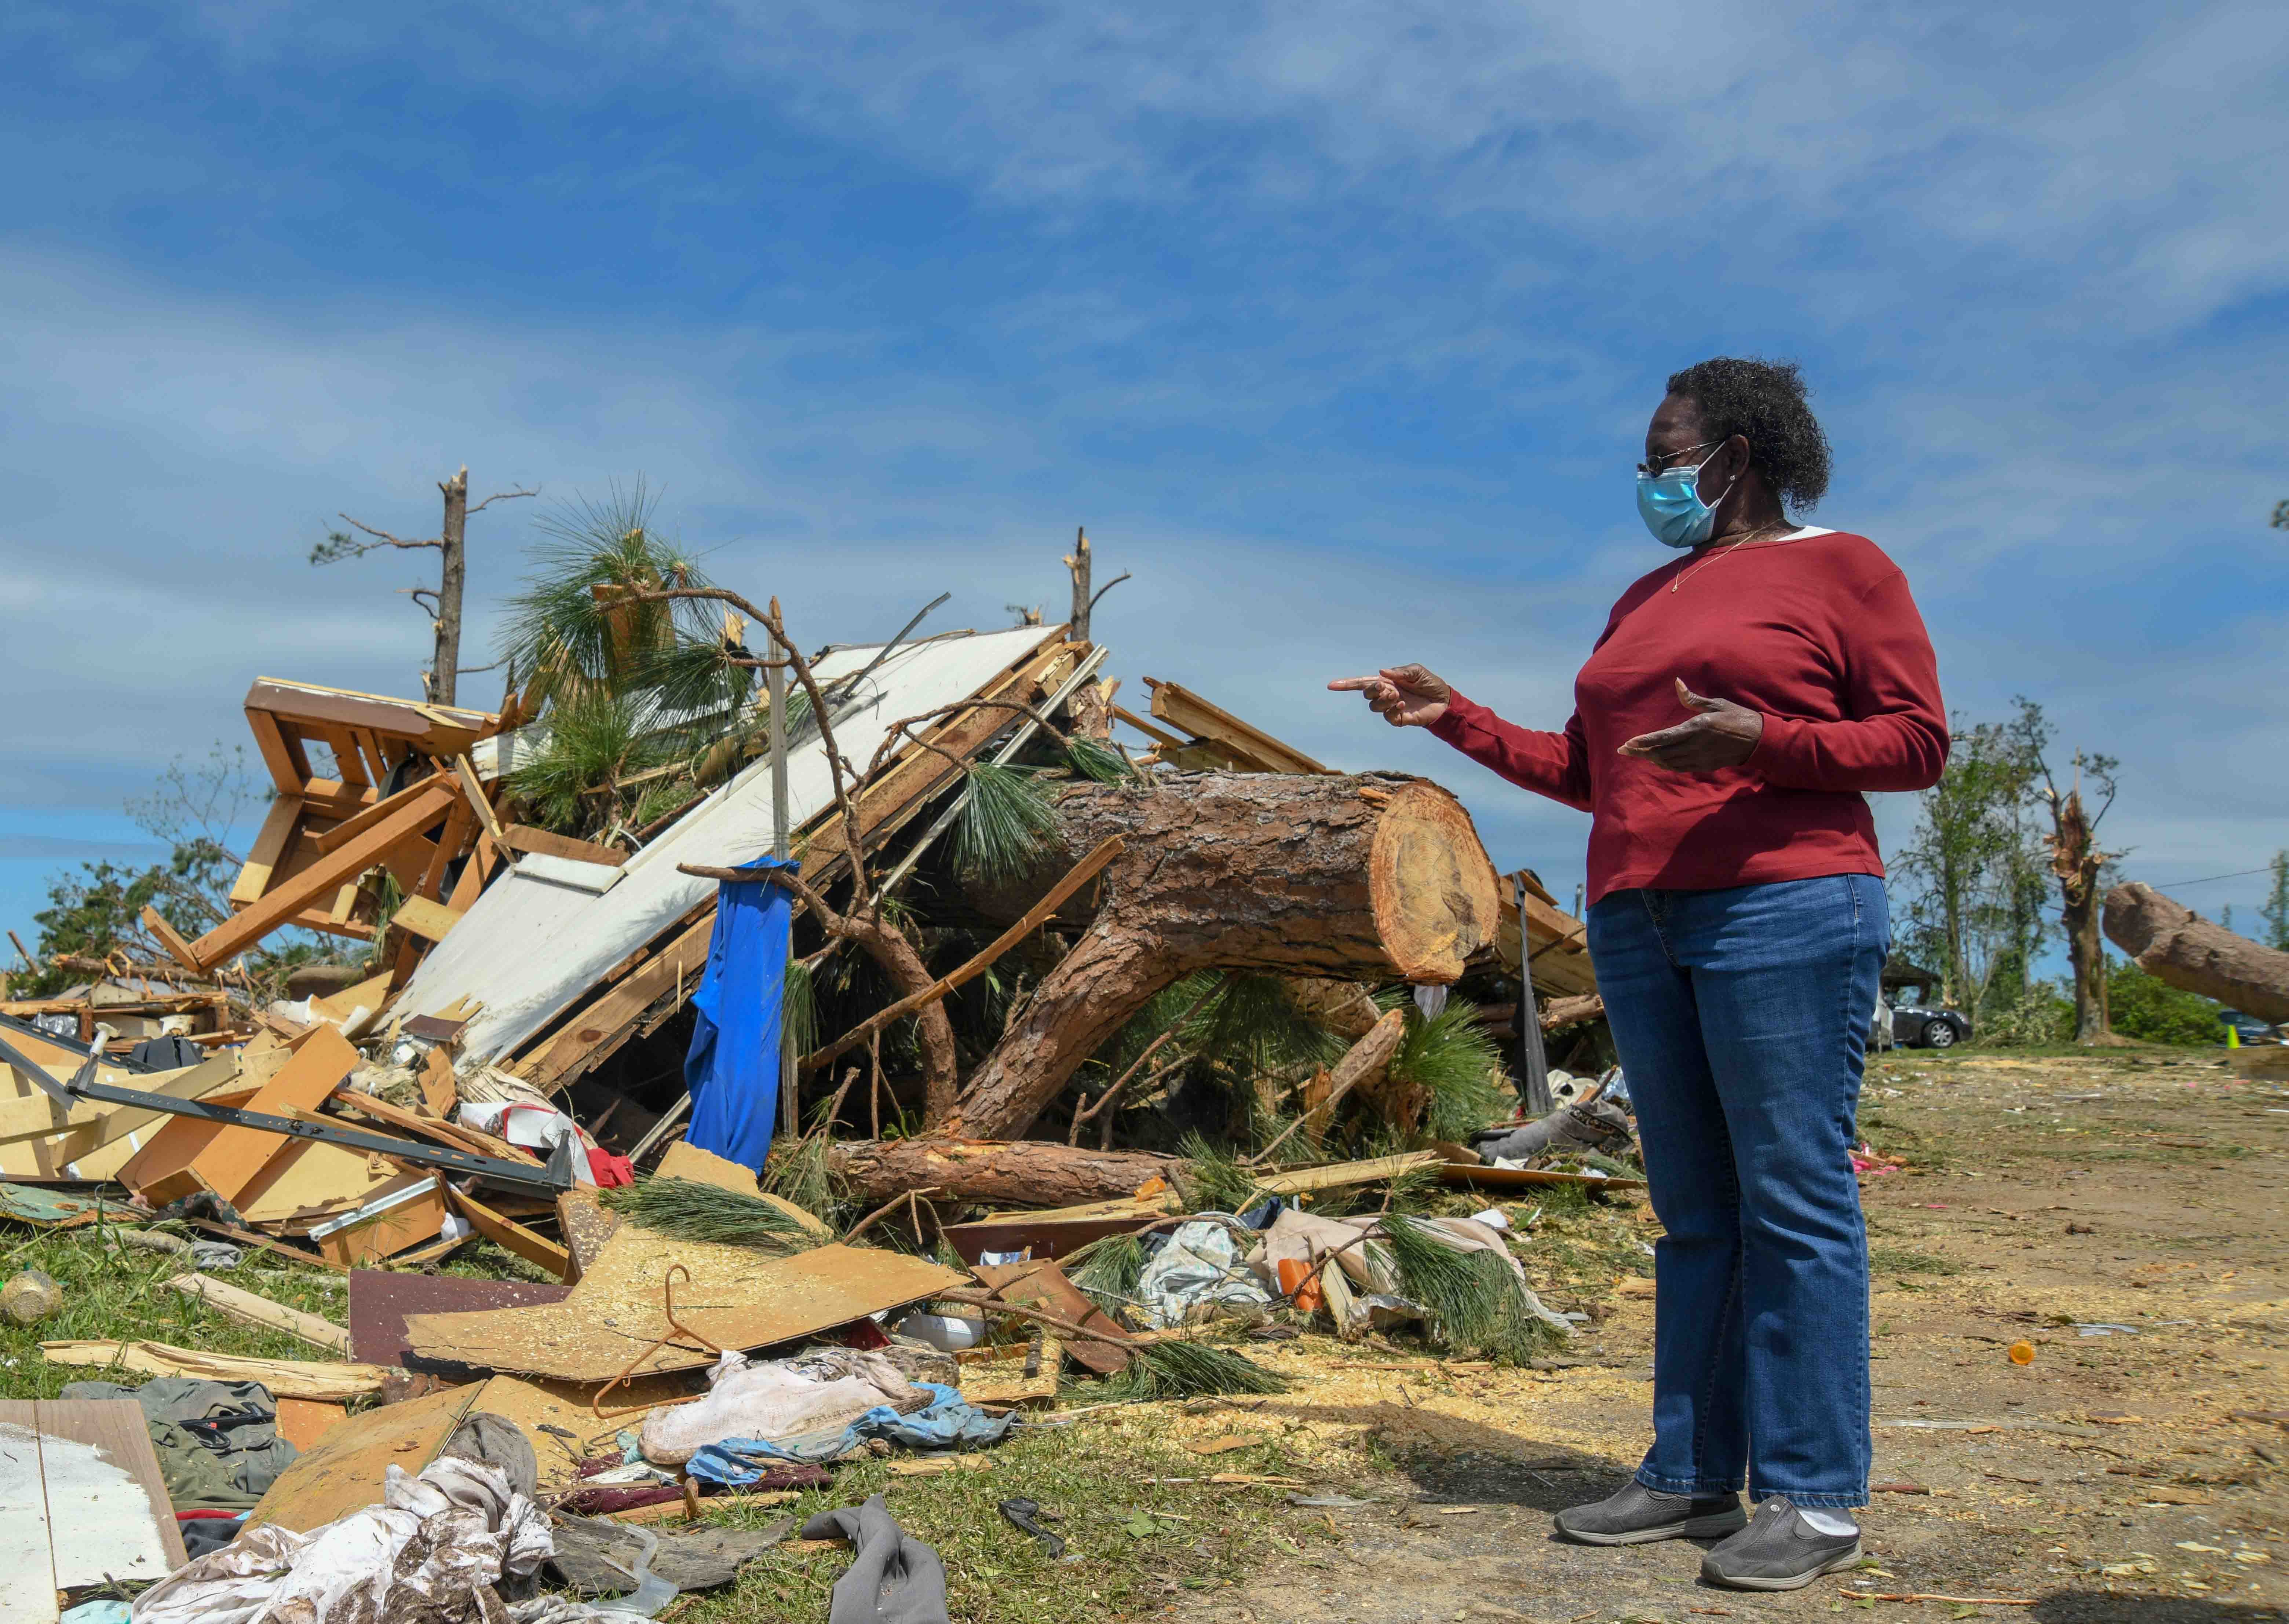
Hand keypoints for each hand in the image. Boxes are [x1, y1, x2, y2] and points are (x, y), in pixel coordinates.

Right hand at [1328, 664, 1450, 727]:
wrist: (1444, 700)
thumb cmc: (1430, 683)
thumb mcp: (1416, 671)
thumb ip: (1400, 672)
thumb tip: (1382, 673)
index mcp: (1386, 682)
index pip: (1362, 683)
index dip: (1346, 684)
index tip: (1331, 685)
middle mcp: (1386, 695)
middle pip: (1366, 694)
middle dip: (1372, 691)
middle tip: (1385, 688)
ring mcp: (1391, 708)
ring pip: (1375, 707)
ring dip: (1383, 700)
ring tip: (1397, 696)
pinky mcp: (1399, 719)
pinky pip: (1388, 717)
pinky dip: (1392, 710)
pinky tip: (1402, 704)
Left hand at [1617, 678, 1763, 771]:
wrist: (1758, 740)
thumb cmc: (1737, 717)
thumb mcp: (1716, 704)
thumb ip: (1693, 698)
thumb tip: (1677, 683)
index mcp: (1698, 727)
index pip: (1665, 737)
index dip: (1645, 741)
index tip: (1628, 743)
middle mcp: (1696, 745)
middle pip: (1662, 752)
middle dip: (1641, 752)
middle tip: (1623, 751)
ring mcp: (1700, 758)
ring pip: (1668, 762)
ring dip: (1651, 758)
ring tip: (1636, 754)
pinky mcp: (1705, 765)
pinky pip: (1679, 767)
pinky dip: (1665, 764)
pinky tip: (1656, 759)